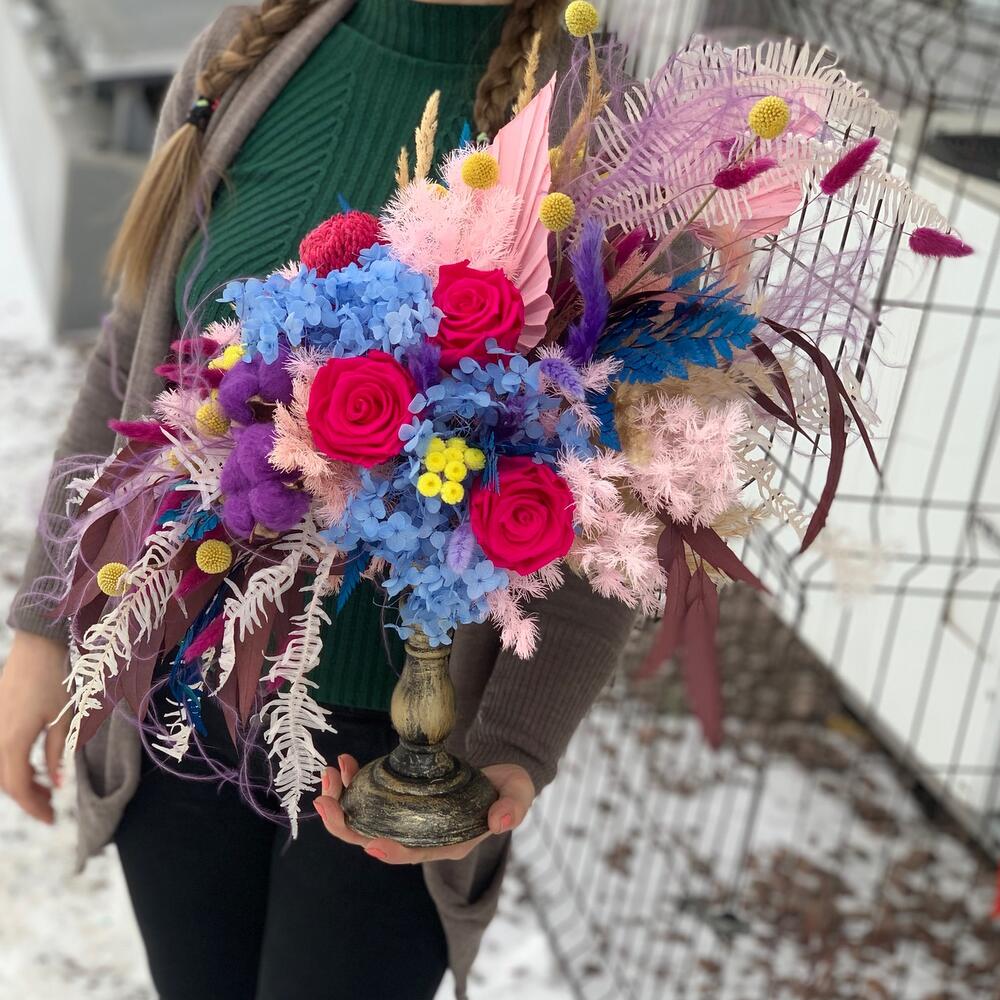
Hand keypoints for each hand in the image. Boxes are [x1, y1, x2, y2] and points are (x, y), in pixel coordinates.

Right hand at [0, 630, 69, 823]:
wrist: (36, 649)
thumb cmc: (53, 681)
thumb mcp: (63, 720)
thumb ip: (57, 753)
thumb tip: (56, 783)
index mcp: (12, 742)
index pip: (18, 788)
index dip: (34, 807)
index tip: (51, 819)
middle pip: (6, 782)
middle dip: (29, 798)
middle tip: (51, 807)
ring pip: (1, 769)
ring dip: (22, 782)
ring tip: (47, 786)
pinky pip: (1, 753)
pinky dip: (15, 765)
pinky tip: (35, 766)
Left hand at [314, 756, 534, 864]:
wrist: (500, 777)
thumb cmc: (508, 791)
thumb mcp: (517, 796)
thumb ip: (512, 809)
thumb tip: (501, 822)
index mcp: (446, 843)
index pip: (413, 854)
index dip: (390, 852)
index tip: (370, 843)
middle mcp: (420, 836)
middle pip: (374, 839)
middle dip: (345, 825)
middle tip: (324, 801)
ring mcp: (405, 818)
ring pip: (364, 818)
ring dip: (342, 799)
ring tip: (331, 773)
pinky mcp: (398, 799)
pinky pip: (368, 796)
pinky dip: (353, 781)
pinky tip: (346, 762)